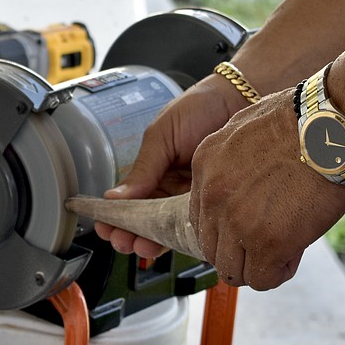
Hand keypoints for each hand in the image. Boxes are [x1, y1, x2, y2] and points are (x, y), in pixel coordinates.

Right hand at [95, 74, 244, 257]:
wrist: (239, 98)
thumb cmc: (200, 107)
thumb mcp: (161, 134)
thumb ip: (143, 168)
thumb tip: (113, 197)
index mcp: (154, 171)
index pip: (130, 199)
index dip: (116, 216)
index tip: (105, 228)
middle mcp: (172, 187)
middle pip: (147, 219)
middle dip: (131, 234)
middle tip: (122, 242)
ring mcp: (193, 197)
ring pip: (169, 227)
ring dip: (153, 240)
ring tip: (143, 246)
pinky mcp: (217, 202)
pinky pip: (198, 224)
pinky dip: (184, 235)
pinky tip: (174, 240)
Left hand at [189, 88, 344, 289]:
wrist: (334, 126)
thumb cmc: (304, 121)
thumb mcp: (246, 127)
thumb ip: (232, 159)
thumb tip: (239, 184)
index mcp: (205, 165)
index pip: (201, 218)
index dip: (225, 229)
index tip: (247, 227)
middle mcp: (213, 196)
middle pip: (212, 247)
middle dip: (238, 250)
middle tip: (266, 243)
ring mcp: (236, 222)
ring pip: (231, 269)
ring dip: (255, 265)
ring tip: (282, 251)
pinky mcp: (266, 243)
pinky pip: (261, 279)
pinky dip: (276, 274)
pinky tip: (292, 256)